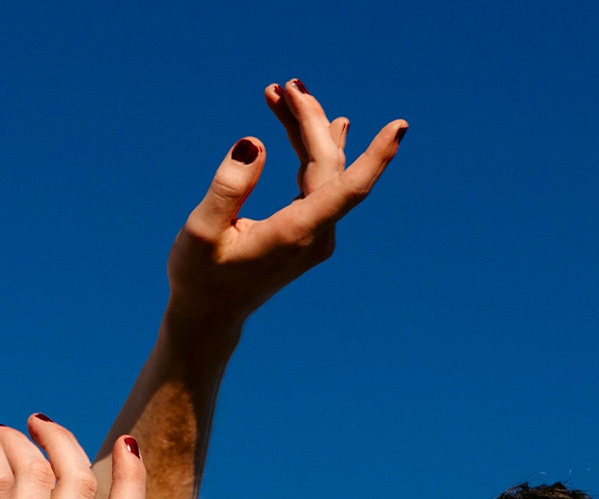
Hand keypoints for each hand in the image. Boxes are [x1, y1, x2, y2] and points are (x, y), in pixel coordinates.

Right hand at [167, 79, 407, 330]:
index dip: (375, 156)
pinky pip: (319, 181)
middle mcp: (316, 235)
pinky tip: (329, 123)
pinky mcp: (310, 231)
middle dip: (311, 120)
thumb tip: (255, 141)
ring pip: (325, 170)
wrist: (208, 313)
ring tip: (290, 91)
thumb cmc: (199, 275)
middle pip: (330, 164)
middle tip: (287, 84)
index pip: (348, 189)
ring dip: (308, 130)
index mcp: (295, 234)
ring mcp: (317, 235)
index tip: (399, 126)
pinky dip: (308, 149)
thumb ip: (228, 186)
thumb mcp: (201, 231)